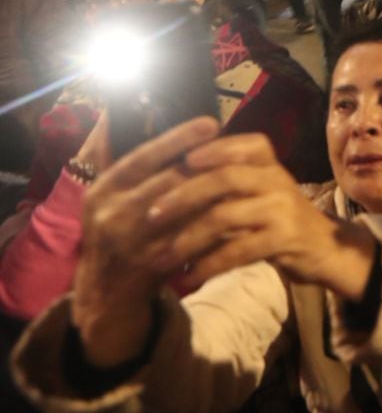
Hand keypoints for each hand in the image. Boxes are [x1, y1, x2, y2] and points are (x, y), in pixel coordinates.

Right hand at [72, 118, 219, 367]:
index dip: (178, 139)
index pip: (142, 157)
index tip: (211, 123)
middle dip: (206, 164)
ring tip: (246, 175)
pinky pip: (192, 239)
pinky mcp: (153, 264)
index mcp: (103, 189)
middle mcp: (112, 214)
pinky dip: (216, 225)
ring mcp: (132, 241)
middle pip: (168, 182)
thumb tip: (170, 128)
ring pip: (184, 211)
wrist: (106, 289)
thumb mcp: (114, 196)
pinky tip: (240, 211)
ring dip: (216, 193)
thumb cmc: (120, 229)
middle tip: (239, 148)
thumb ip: (141, 167)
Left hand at [143, 131, 374, 296]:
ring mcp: (283, 209)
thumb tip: (167, 179)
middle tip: (151, 215)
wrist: (322, 248)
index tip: (180, 160)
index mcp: (270, 163)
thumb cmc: (278, 218)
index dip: (211, 150)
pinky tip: (189, 276)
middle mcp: (278, 179)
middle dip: (183, 196)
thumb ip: (225, 181)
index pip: (241, 146)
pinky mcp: (285, 239)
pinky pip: (237, 250)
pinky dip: (208, 265)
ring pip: (225, 216)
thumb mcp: (259, 190)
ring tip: (161, 257)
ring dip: (187, 238)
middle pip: (224, 178)